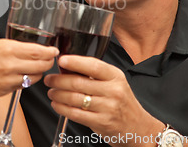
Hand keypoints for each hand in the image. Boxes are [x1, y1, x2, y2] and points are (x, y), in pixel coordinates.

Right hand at [0, 39, 58, 98]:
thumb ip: (10, 46)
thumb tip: (24, 48)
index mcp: (7, 49)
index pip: (38, 51)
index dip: (49, 52)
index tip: (54, 50)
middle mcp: (10, 65)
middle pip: (41, 65)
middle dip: (48, 62)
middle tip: (49, 59)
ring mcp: (8, 80)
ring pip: (34, 78)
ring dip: (38, 73)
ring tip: (36, 67)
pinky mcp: (4, 91)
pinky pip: (22, 85)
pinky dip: (26, 80)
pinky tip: (22, 75)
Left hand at [44, 55, 163, 146]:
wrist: (137, 127)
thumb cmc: (121, 101)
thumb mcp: (114, 82)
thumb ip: (94, 74)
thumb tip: (67, 65)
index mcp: (115, 76)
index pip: (94, 65)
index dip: (75, 62)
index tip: (61, 60)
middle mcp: (113, 91)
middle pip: (79, 82)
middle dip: (59, 80)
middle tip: (50, 79)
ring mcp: (108, 108)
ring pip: (74, 98)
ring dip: (58, 94)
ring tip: (51, 92)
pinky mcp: (101, 122)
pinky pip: (75, 114)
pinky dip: (62, 108)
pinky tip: (57, 104)